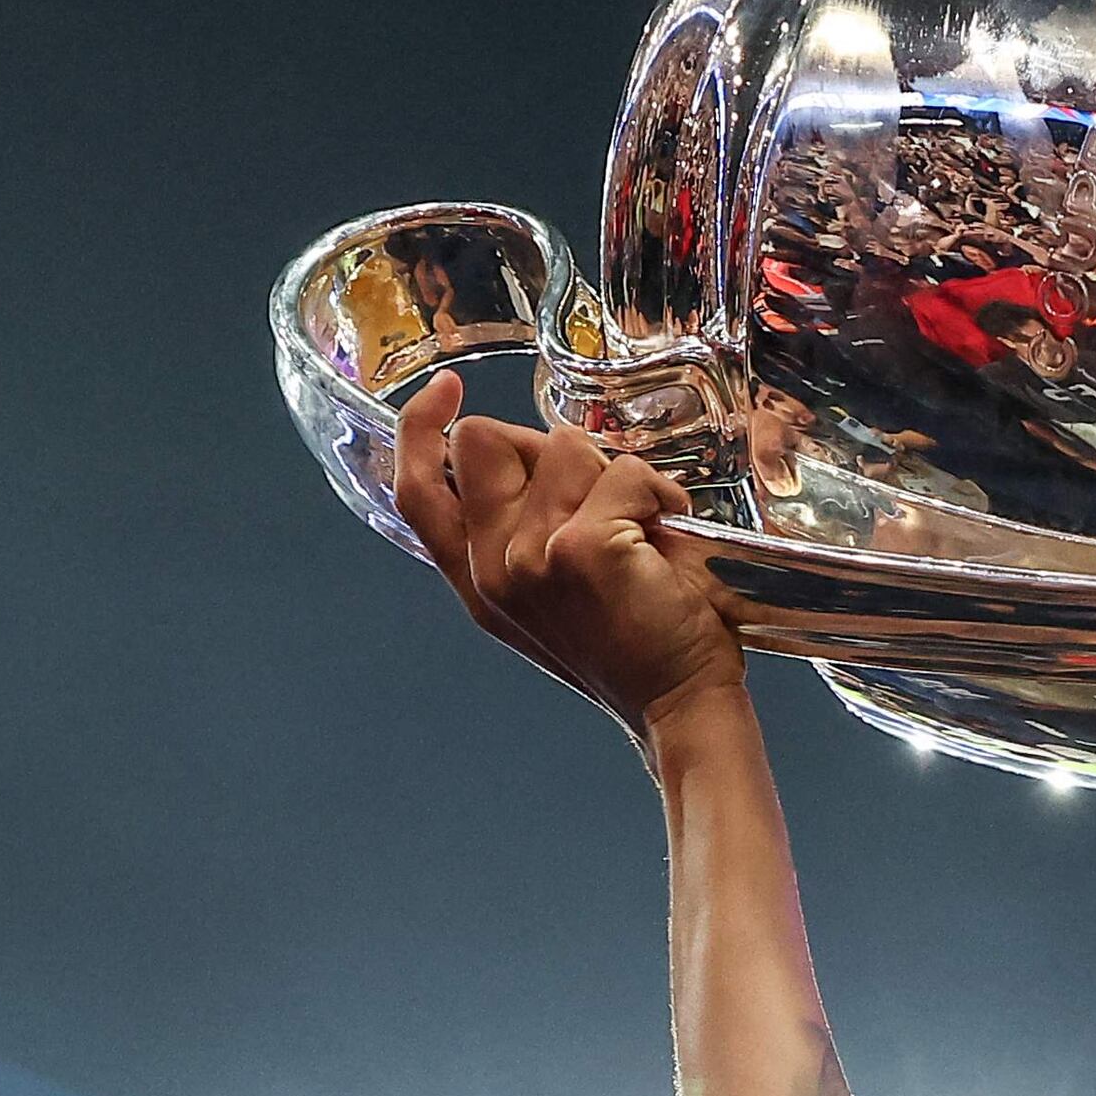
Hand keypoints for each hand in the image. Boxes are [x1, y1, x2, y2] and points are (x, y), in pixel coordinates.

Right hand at [387, 374, 750, 741]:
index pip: (415, 489)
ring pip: (565, 447)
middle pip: (483, 441)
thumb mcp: (550, 592)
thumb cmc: (634, 646)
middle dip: (546, 445)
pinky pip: (623, 473)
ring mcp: (530, 559)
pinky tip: (669, 529)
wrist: (680, 706)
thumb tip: (536, 447)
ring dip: (615, 474)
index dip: (420, 427)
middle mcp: (490, 569)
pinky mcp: (583, 552)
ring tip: (643, 527)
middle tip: (598, 493)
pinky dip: (659, 491)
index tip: (447, 389)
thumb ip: (519, 527)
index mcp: (475, 578)